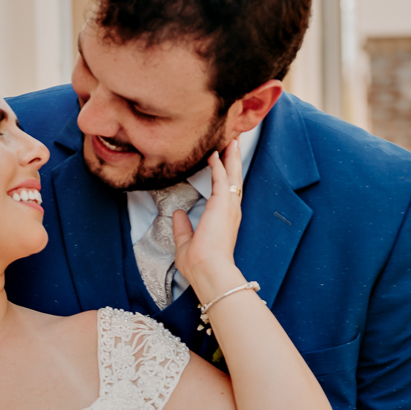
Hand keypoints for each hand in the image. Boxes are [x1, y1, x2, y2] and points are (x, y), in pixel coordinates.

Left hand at [173, 138, 244, 303]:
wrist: (208, 270)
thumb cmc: (199, 264)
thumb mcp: (186, 243)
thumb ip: (182, 227)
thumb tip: (176, 214)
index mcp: (223, 220)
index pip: (226, 192)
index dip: (225, 176)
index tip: (223, 162)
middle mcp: (230, 211)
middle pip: (234, 179)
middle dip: (233, 160)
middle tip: (233, 142)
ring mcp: (228, 207)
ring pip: (232, 174)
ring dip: (230, 156)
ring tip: (231, 139)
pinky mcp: (222, 204)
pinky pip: (222, 177)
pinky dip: (219, 164)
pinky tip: (214, 152)